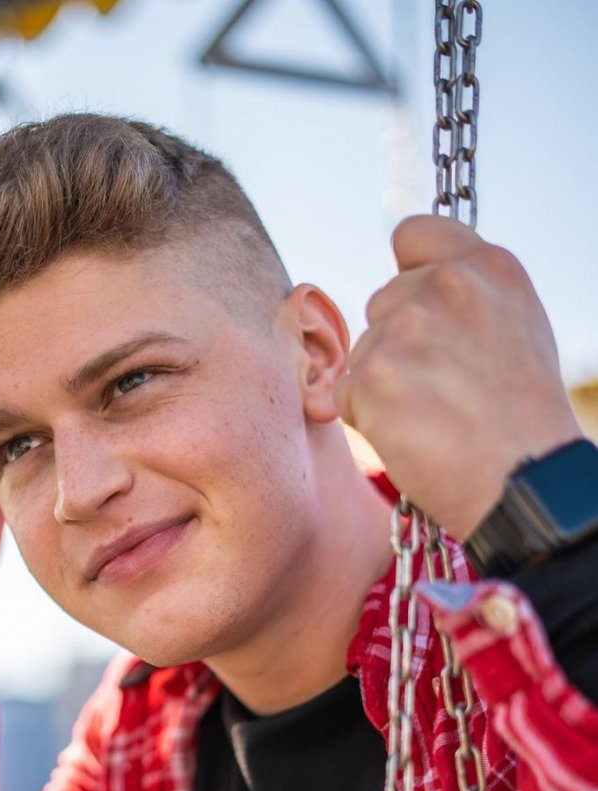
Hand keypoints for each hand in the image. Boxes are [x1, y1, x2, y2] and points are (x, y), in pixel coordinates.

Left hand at [335, 215, 581, 539]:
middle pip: (383, 301)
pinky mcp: (371, 380)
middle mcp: (444, 288)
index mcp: (487, 267)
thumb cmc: (522, 414)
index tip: (417, 302)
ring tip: (433, 414)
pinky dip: (367, 419)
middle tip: (442, 386)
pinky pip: (345, 394)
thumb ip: (465, 292)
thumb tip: (408, 280)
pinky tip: (411, 434)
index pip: (412, 234)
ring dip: (383, 383)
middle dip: (398, 342)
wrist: (522, 479)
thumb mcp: (516, 326)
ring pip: (363, 351)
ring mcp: (404, 332)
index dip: (408, 270)